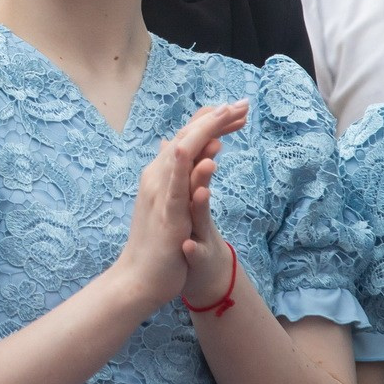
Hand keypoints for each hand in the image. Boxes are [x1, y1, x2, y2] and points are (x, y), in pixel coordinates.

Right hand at [110, 104, 243, 309]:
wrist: (138, 279)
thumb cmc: (156, 243)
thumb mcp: (170, 203)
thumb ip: (175, 174)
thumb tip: (177, 146)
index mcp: (161, 174)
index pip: (188, 138)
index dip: (212, 122)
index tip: (238, 110)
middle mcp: (158, 177)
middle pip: (189, 138)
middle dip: (216, 119)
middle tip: (244, 104)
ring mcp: (161, 195)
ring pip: (183, 156)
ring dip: (204, 133)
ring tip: (228, 115)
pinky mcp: (168, 216)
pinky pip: (178, 189)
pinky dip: (187, 167)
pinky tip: (203, 154)